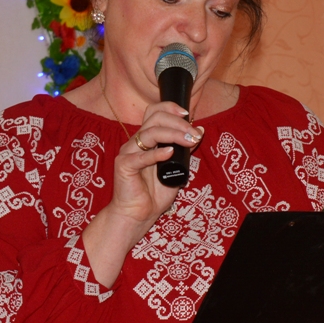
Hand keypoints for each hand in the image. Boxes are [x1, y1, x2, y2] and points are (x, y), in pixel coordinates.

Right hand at [110, 101, 202, 225]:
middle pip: (154, 118)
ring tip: (189, 141)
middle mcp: (136, 142)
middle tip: (194, 133)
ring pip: (150, 133)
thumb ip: (185, 150)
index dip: (170, 107)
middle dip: (178, 122)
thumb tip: (199, 130)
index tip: (188, 114)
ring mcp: (128, 152)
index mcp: (146, 139)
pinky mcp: (124, 165)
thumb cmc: (154, 193)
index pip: (155, 112)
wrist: (138, 214)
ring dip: (173, 134)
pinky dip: (156, 153)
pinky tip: (169, 152)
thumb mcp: (177, 168)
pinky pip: (140, 156)